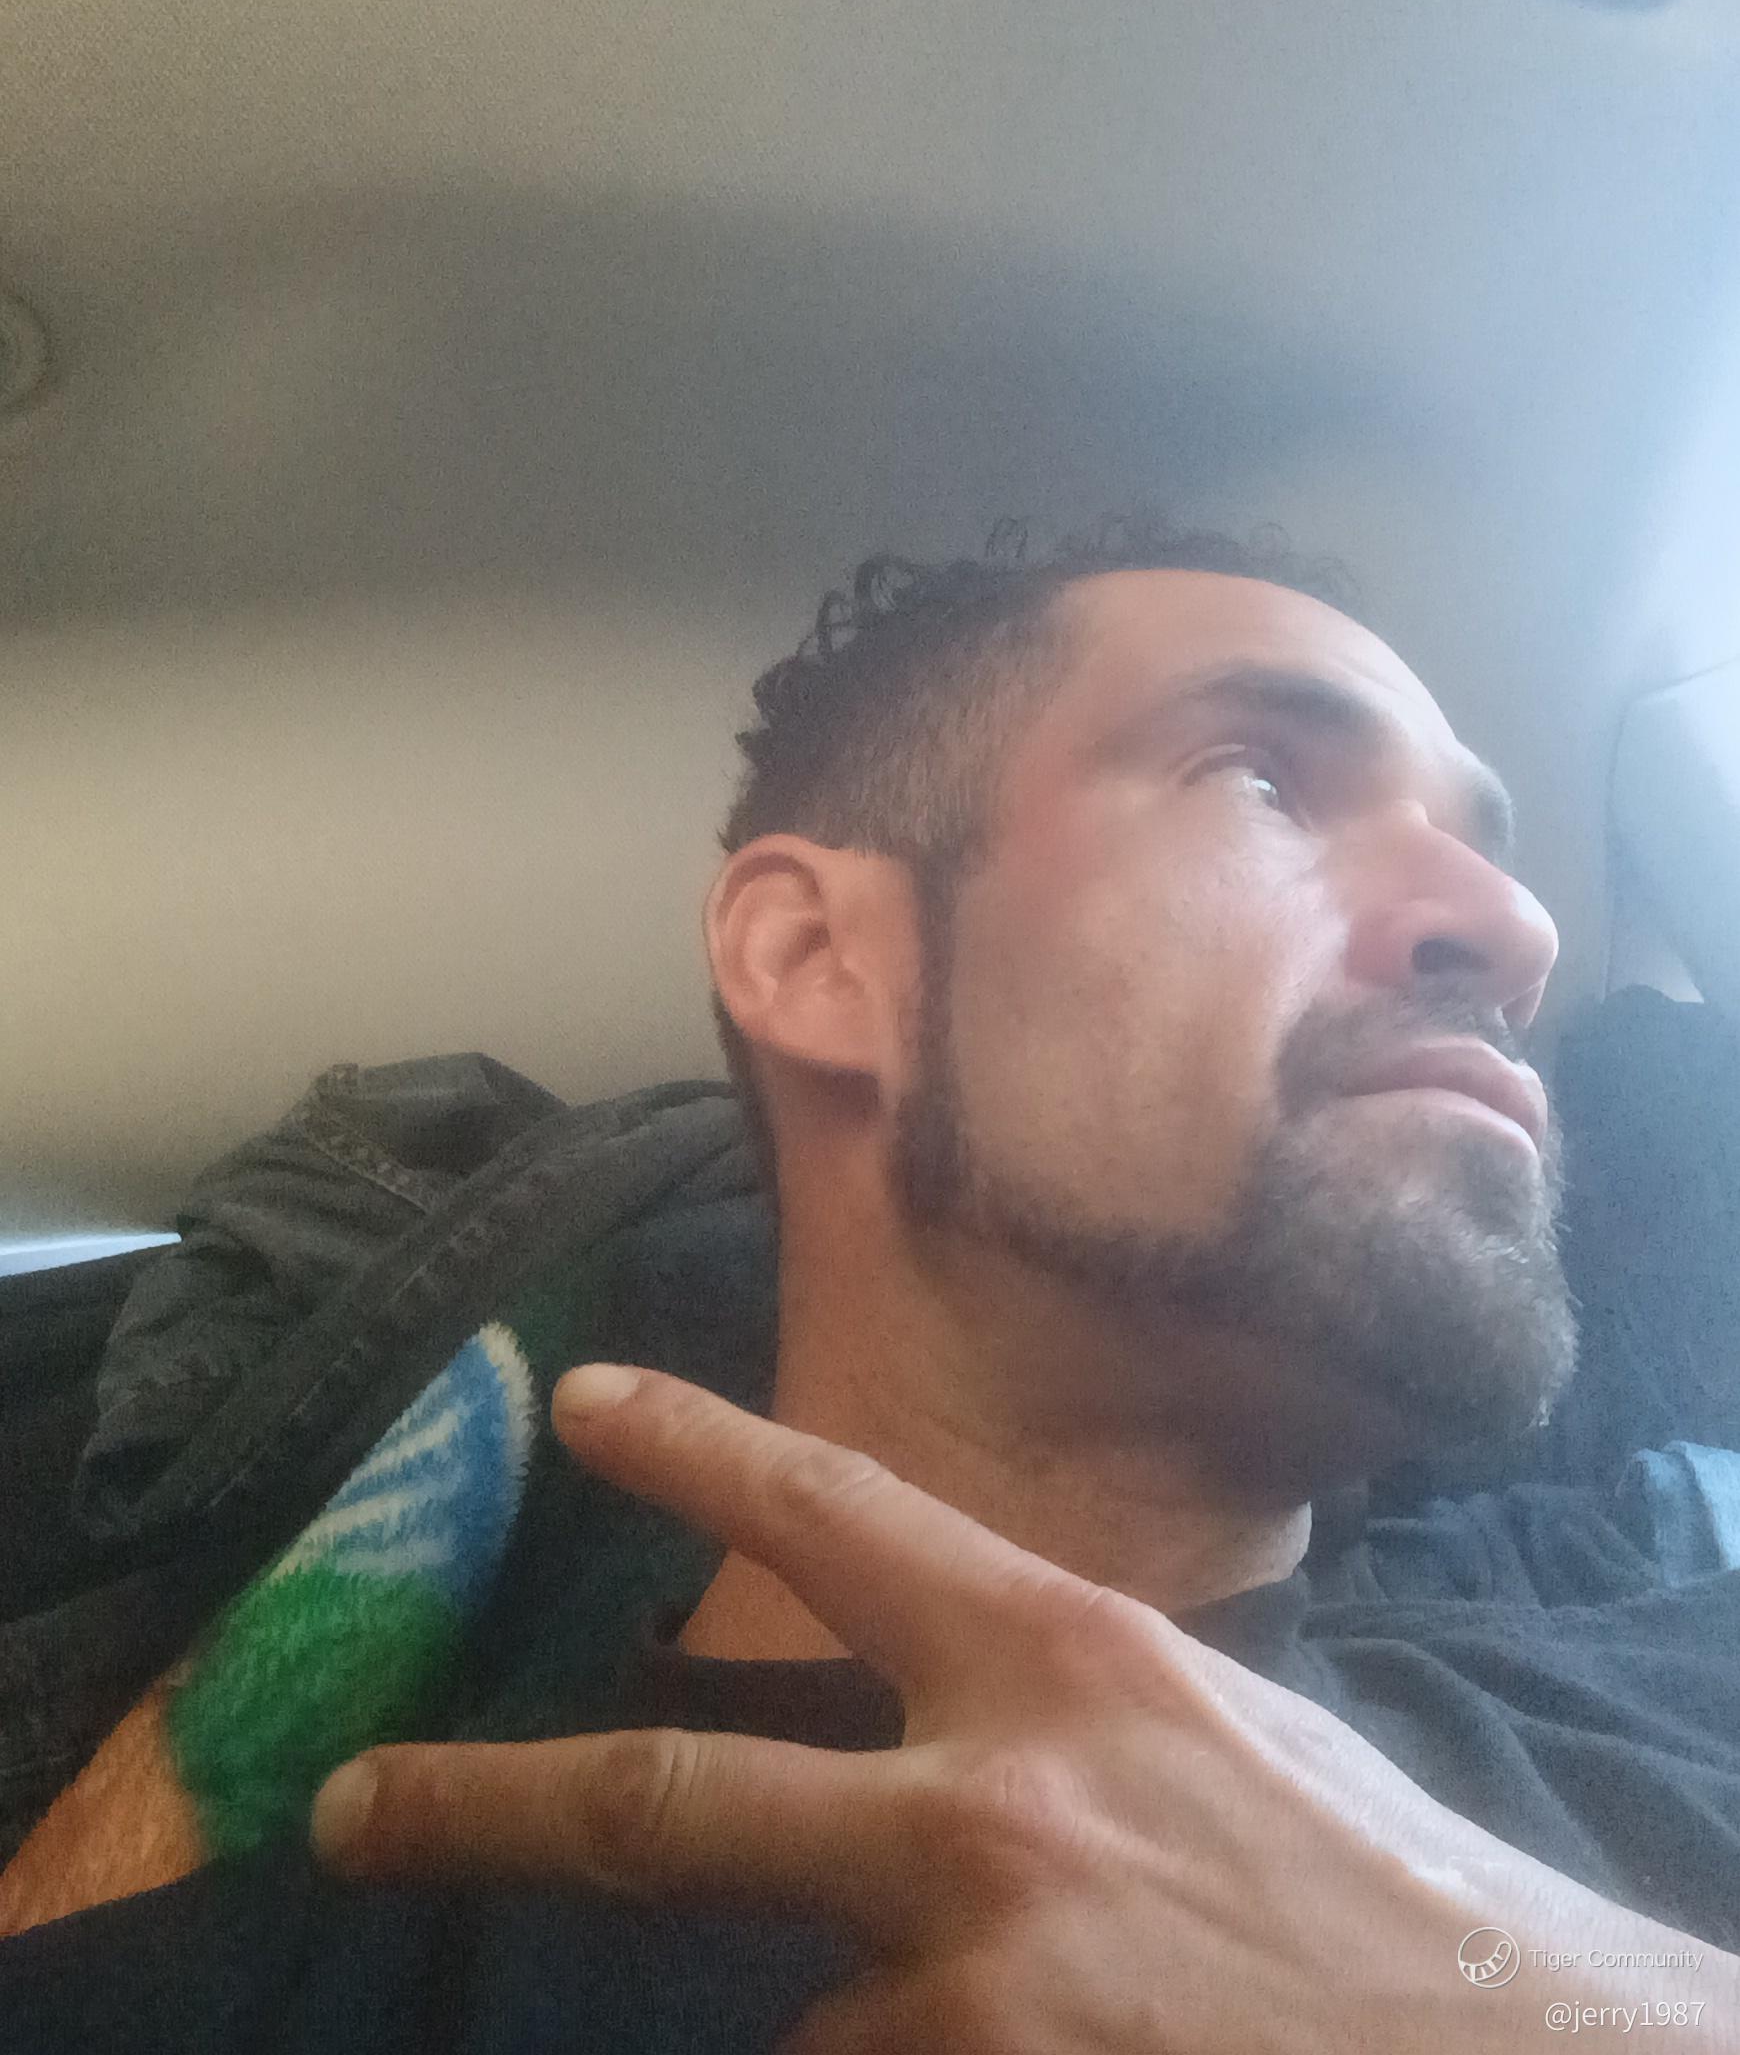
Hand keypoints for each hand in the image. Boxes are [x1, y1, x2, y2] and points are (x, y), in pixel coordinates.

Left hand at [311, 1366, 1735, 2053]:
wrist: (1521, 2051)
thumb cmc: (1369, 1883)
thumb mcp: (1204, 1729)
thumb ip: (1048, 1714)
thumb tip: (926, 1729)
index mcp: (1059, 1657)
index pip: (836, 1511)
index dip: (691, 1446)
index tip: (579, 1403)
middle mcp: (992, 1805)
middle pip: (672, 1801)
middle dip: (484, 1804)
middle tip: (352, 1812)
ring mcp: (975, 1981)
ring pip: (798, 2013)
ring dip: (848, 2023)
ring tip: (978, 2008)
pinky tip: (997, 2049)